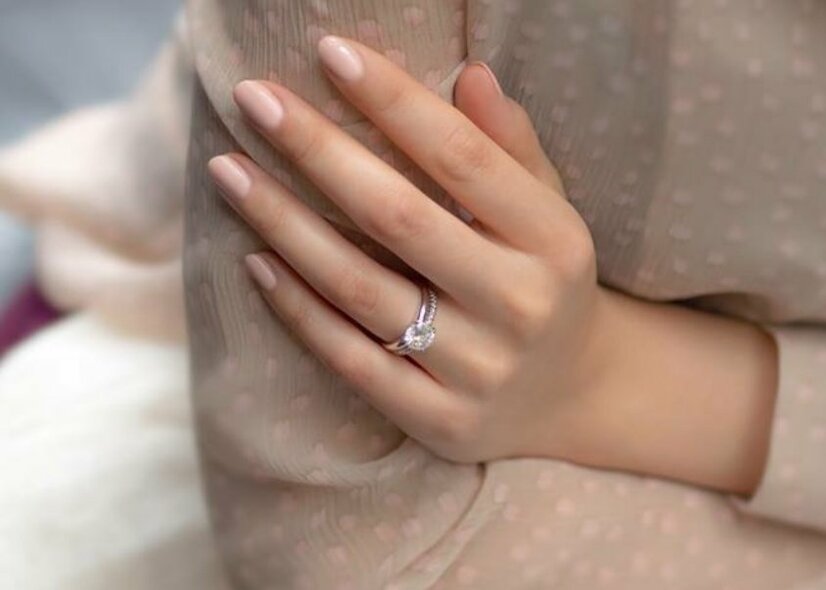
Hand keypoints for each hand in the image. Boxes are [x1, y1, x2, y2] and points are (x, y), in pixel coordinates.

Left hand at [207, 35, 616, 463]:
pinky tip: (256, 262)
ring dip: (285, 226)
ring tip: (229, 172)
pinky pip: (351, 359)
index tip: (330, 53)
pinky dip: (298, 310)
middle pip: (399, 218)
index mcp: (554, 242)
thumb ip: (512, 149)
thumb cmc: (545, 284)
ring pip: (361, 288)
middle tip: (254, 99)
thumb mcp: (549, 215)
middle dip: (319, 151)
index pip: (464, 158)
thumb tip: (469, 73)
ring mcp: (477, 369)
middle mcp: (519, 305)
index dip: (395, 102)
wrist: (571, 396)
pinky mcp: (437, 418)